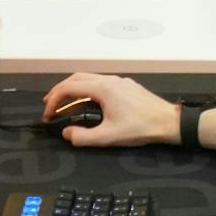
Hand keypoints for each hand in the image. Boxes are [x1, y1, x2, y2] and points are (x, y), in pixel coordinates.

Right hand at [40, 73, 179, 146]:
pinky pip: (101, 83)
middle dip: (60, 90)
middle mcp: (109, 80)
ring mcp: (119, 81)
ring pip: (90, 79)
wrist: (168, 122)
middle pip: (77, 78)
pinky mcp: (127, 86)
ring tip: (65, 104)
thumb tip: (66, 133)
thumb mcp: (108, 137)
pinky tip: (89, 103)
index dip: (54, 101)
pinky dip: (88, 90)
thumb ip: (83, 136)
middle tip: (50, 105)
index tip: (47, 115)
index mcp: (102, 88)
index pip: (69, 88)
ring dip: (74, 90)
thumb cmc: (139, 128)